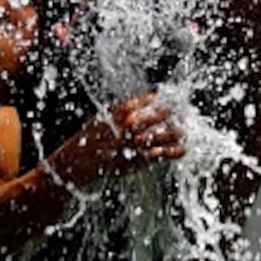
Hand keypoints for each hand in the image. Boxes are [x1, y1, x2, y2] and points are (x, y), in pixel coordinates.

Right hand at [62, 92, 185, 185]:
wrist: (77, 163)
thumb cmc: (88, 141)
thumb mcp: (101, 120)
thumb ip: (119, 115)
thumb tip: (136, 108)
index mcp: (120, 112)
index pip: (146, 101)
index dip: (159, 99)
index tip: (168, 97)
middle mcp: (129, 125)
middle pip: (159, 114)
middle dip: (172, 113)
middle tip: (180, 111)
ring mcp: (135, 142)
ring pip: (164, 134)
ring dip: (177, 133)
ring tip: (184, 132)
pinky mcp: (138, 160)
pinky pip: (161, 154)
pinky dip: (174, 152)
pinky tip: (183, 150)